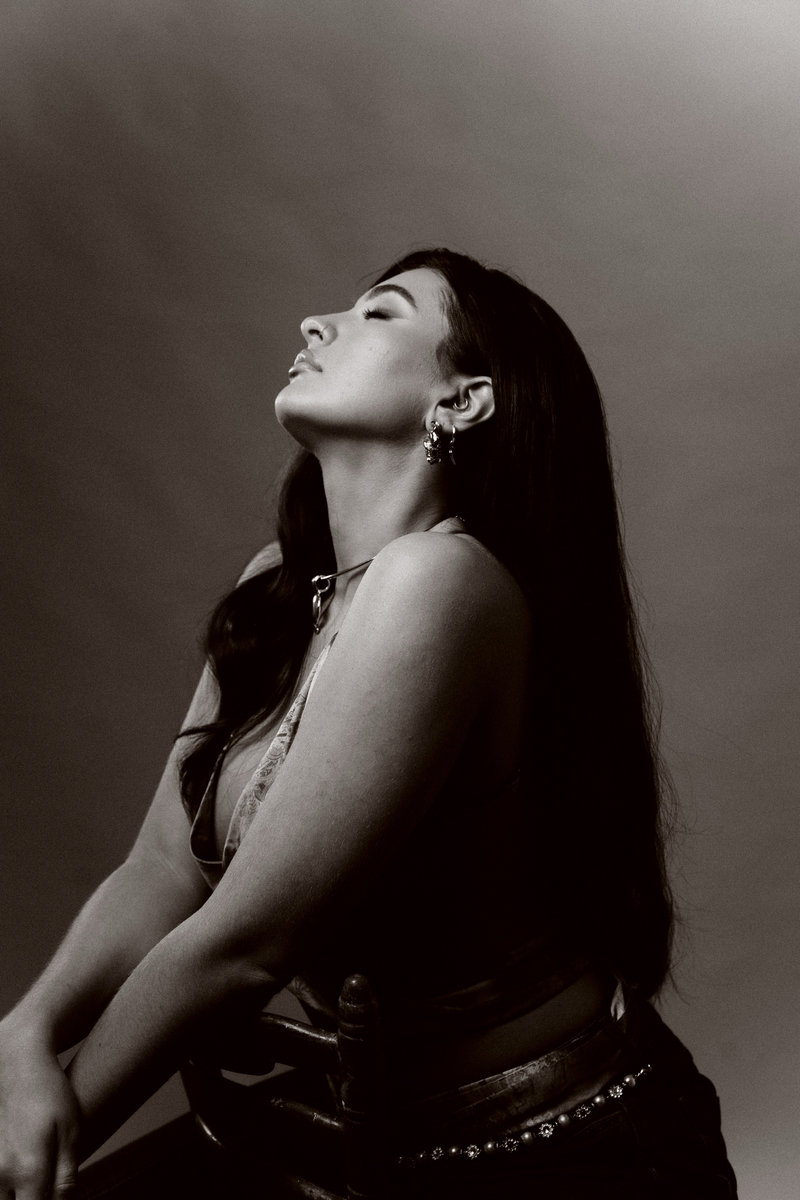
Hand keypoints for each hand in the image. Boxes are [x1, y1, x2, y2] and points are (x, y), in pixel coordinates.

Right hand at [0, 1029, 78, 1199]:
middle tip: (43, 1182)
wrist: (16, 1062)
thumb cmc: (48, 1092)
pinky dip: (5, 1179)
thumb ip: (66, 1177)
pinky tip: (18, 1162)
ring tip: (32, 1172)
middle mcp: (0, 1172)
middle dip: (30, 1198)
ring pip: (1, 1195)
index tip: (54, 1195)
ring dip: (16, 1190)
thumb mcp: (71, 1131)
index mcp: (27, 1170)